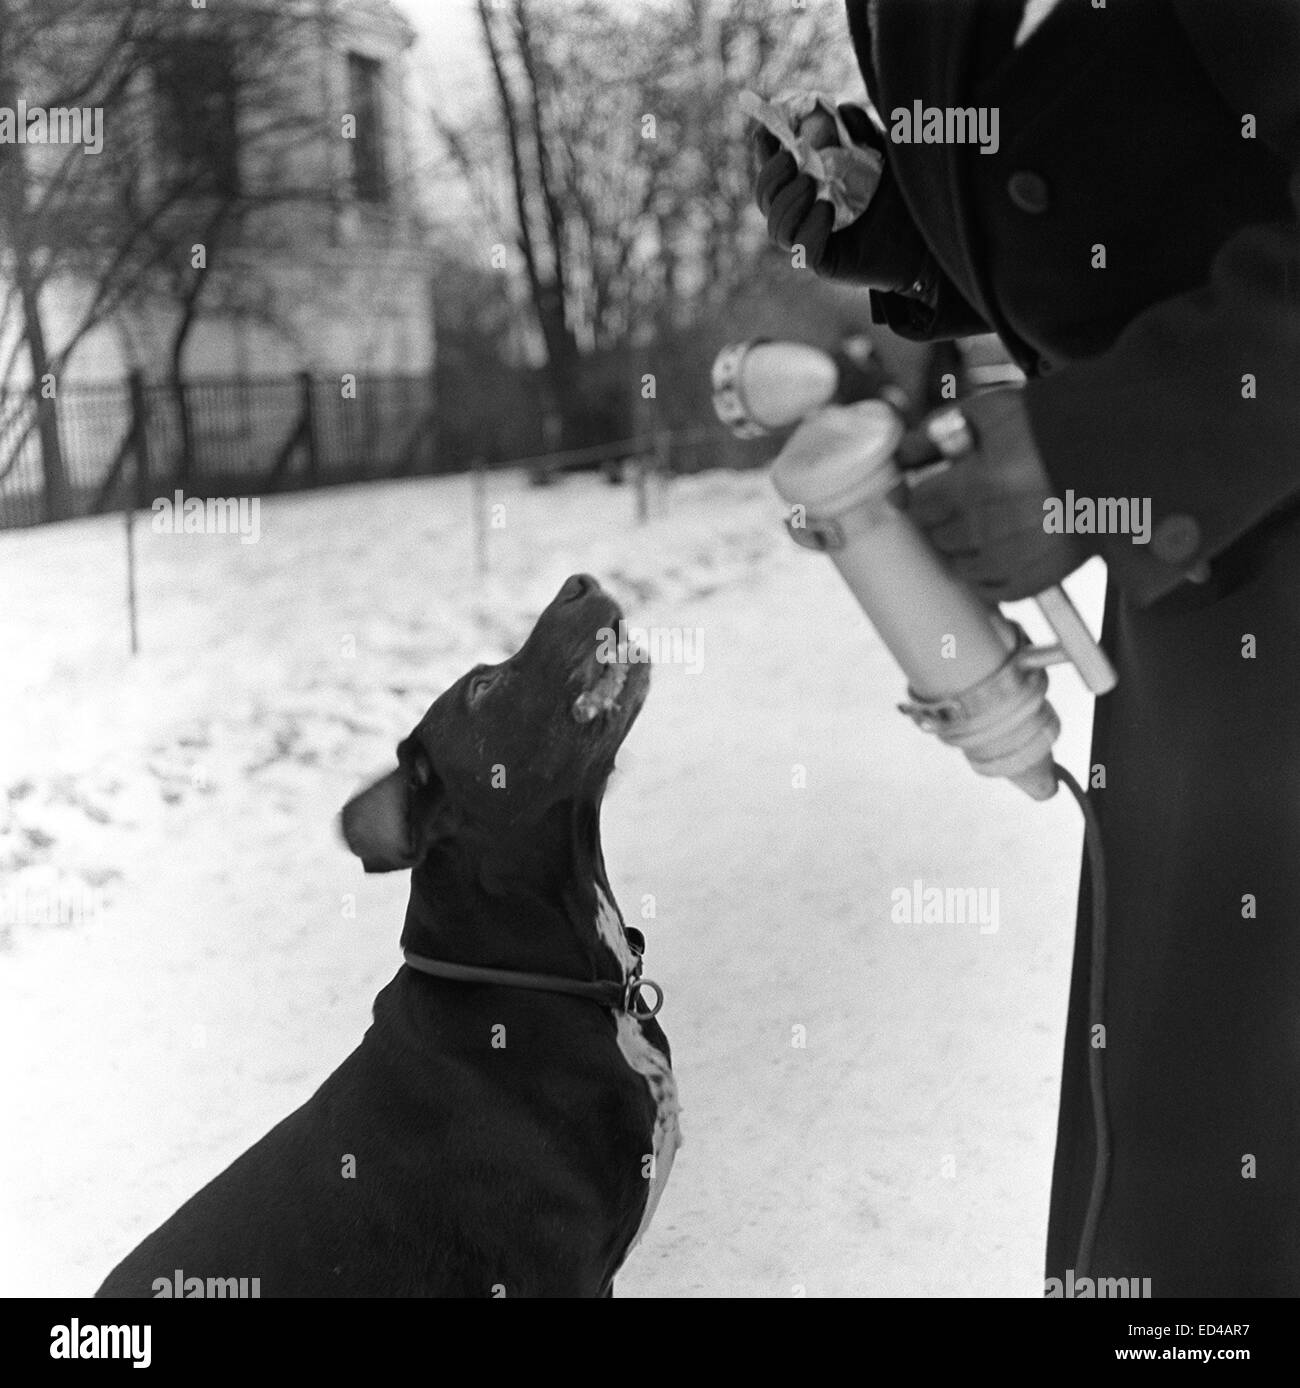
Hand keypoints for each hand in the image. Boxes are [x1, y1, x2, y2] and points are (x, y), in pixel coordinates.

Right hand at [752, 104, 919, 290]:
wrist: (932, 234)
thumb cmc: (908, 193)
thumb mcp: (884, 151)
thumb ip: (861, 130)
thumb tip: (839, 108)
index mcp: (812, 184)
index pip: (774, 170)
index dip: (764, 151)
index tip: (767, 130)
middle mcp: (806, 214)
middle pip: (766, 200)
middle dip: (770, 178)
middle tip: (790, 159)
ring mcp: (815, 241)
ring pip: (777, 228)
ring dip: (786, 203)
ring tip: (810, 184)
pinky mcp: (828, 264)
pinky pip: (802, 250)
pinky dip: (807, 229)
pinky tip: (826, 210)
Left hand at [905, 389, 1090, 600]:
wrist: (1122, 455)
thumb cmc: (1055, 428)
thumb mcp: (993, 411)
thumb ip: (938, 430)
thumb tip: (900, 456)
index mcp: (977, 484)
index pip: (920, 503)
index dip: (923, 493)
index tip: (932, 488)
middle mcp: (991, 528)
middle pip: (938, 534)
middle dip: (944, 516)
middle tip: (966, 500)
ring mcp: (1013, 559)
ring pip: (959, 564)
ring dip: (964, 546)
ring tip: (988, 522)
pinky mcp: (1036, 579)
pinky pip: (990, 589)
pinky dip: (988, 573)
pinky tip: (1000, 550)